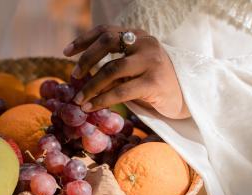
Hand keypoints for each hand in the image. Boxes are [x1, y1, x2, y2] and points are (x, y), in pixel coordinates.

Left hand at [64, 25, 189, 118]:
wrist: (185, 99)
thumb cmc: (155, 85)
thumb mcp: (133, 71)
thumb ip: (114, 68)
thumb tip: (82, 76)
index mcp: (139, 36)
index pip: (106, 31)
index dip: (84, 40)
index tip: (66, 53)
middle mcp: (146, 43)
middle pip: (108, 42)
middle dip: (86, 59)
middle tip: (74, 76)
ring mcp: (151, 62)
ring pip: (112, 69)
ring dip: (91, 86)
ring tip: (79, 100)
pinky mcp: (154, 82)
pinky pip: (121, 91)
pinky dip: (103, 99)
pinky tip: (92, 107)